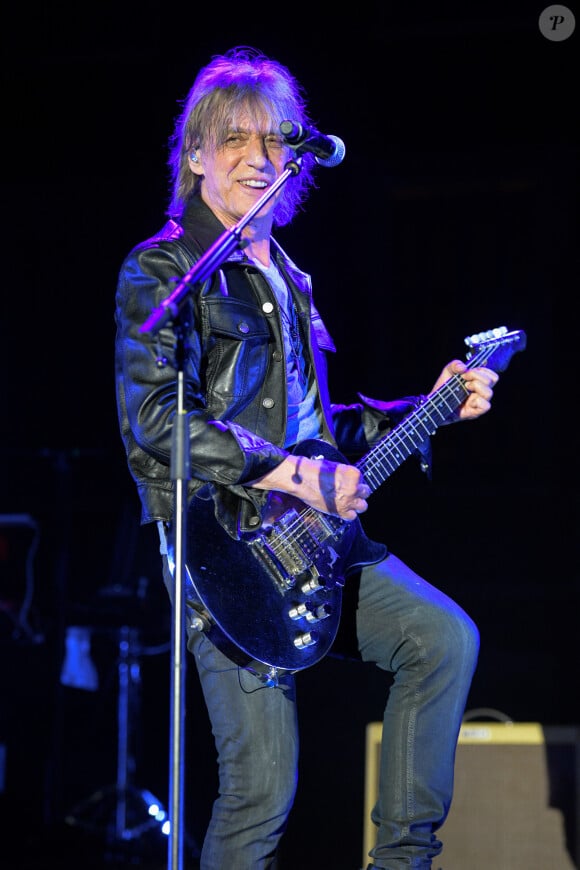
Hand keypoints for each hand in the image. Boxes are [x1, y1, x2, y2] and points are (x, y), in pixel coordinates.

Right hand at [252, 455, 370, 520]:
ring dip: (357, 503)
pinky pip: (352, 516)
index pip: (361, 477)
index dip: (354, 479)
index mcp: (353, 474)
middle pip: (365, 492)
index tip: (347, 480)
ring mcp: (347, 501)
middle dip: (359, 491)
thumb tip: (348, 479)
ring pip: (363, 506)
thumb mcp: (334, 466)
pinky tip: (343, 509)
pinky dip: (349, 513)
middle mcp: (353, 488)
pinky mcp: (339, 511)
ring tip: (349, 500)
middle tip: (350, 490)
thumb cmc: (314, 470)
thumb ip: (344, 473)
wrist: (300, 480)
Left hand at [430, 359, 498, 420]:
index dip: (482, 369)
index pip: (492, 374)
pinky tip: (468, 401)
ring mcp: (479, 402)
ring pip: (489, 393)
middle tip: (464, 378)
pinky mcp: (475, 412)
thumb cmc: (444, 388)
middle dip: (477, 375)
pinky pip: (486, 406)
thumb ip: (455, 365)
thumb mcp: (448, 372)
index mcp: (479, 382)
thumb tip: (463, 367)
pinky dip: (477, 401)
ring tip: (465, 387)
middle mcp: (481, 392)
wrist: (435, 403)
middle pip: (493, 379)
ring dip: (477, 386)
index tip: (467, 371)